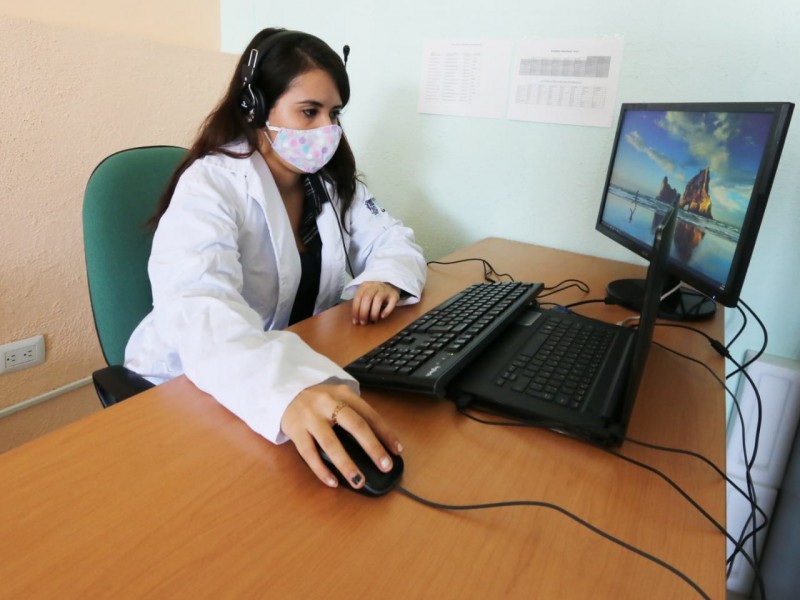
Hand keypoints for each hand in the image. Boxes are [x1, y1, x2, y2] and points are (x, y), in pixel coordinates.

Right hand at [280, 383, 403, 489]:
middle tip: (385, 466)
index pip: (370, 414)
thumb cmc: (318, 400)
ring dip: (346, 465)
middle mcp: (328, 403)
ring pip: (330, 443)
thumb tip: (380, 442)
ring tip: (359, 481)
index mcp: (343, 394)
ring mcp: (310, 417)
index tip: (397, 450)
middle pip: (355, 426)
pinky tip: (333, 482)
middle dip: (372, 448)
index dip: (386, 433)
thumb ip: (355, 413)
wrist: (285, 391)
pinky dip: (321, 470)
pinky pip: (309, 454)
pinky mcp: (295, 430)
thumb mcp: (338, 397)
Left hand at [352, 281, 400, 324]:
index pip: (358, 297)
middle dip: (363, 313)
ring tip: (373, 321)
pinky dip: (386, 311)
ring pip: (378, 300)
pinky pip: (391, 303)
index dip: (355, 310)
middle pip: (367, 298)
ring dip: (373, 312)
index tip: (355, 321)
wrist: (391, 286)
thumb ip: (360, 302)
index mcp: (365, 285)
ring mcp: (385, 289)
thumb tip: (355, 318)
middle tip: (363, 323)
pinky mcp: (394, 294)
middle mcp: (375, 285)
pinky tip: (382, 316)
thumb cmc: (375, 294)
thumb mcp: (366, 294)